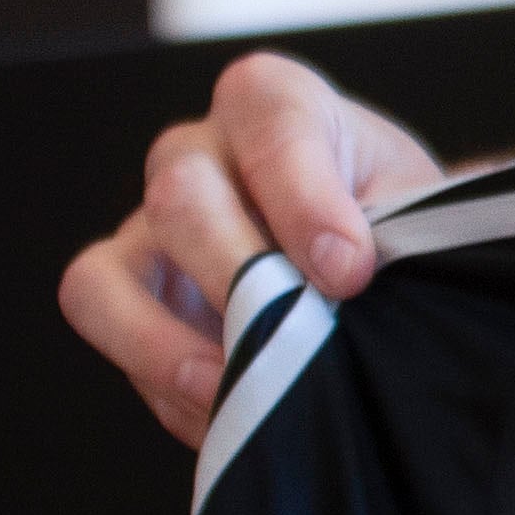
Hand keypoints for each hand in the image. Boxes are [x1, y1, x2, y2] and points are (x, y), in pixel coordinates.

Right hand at [59, 53, 442, 442]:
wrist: (370, 264)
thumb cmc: (390, 224)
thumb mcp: (412, 211)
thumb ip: (398, 233)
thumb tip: (369, 278)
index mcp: (275, 105)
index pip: (271, 123)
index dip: (306, 200)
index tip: (350, 272)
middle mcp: (197, 152)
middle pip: (181, 195)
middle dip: (240, 275)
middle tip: (298, 333)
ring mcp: (146, 224)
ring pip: (107, 271)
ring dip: (168, 342)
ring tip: (239, 386)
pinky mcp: (118, 289)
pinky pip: (102, 328)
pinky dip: (158, 378)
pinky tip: (226, 408)